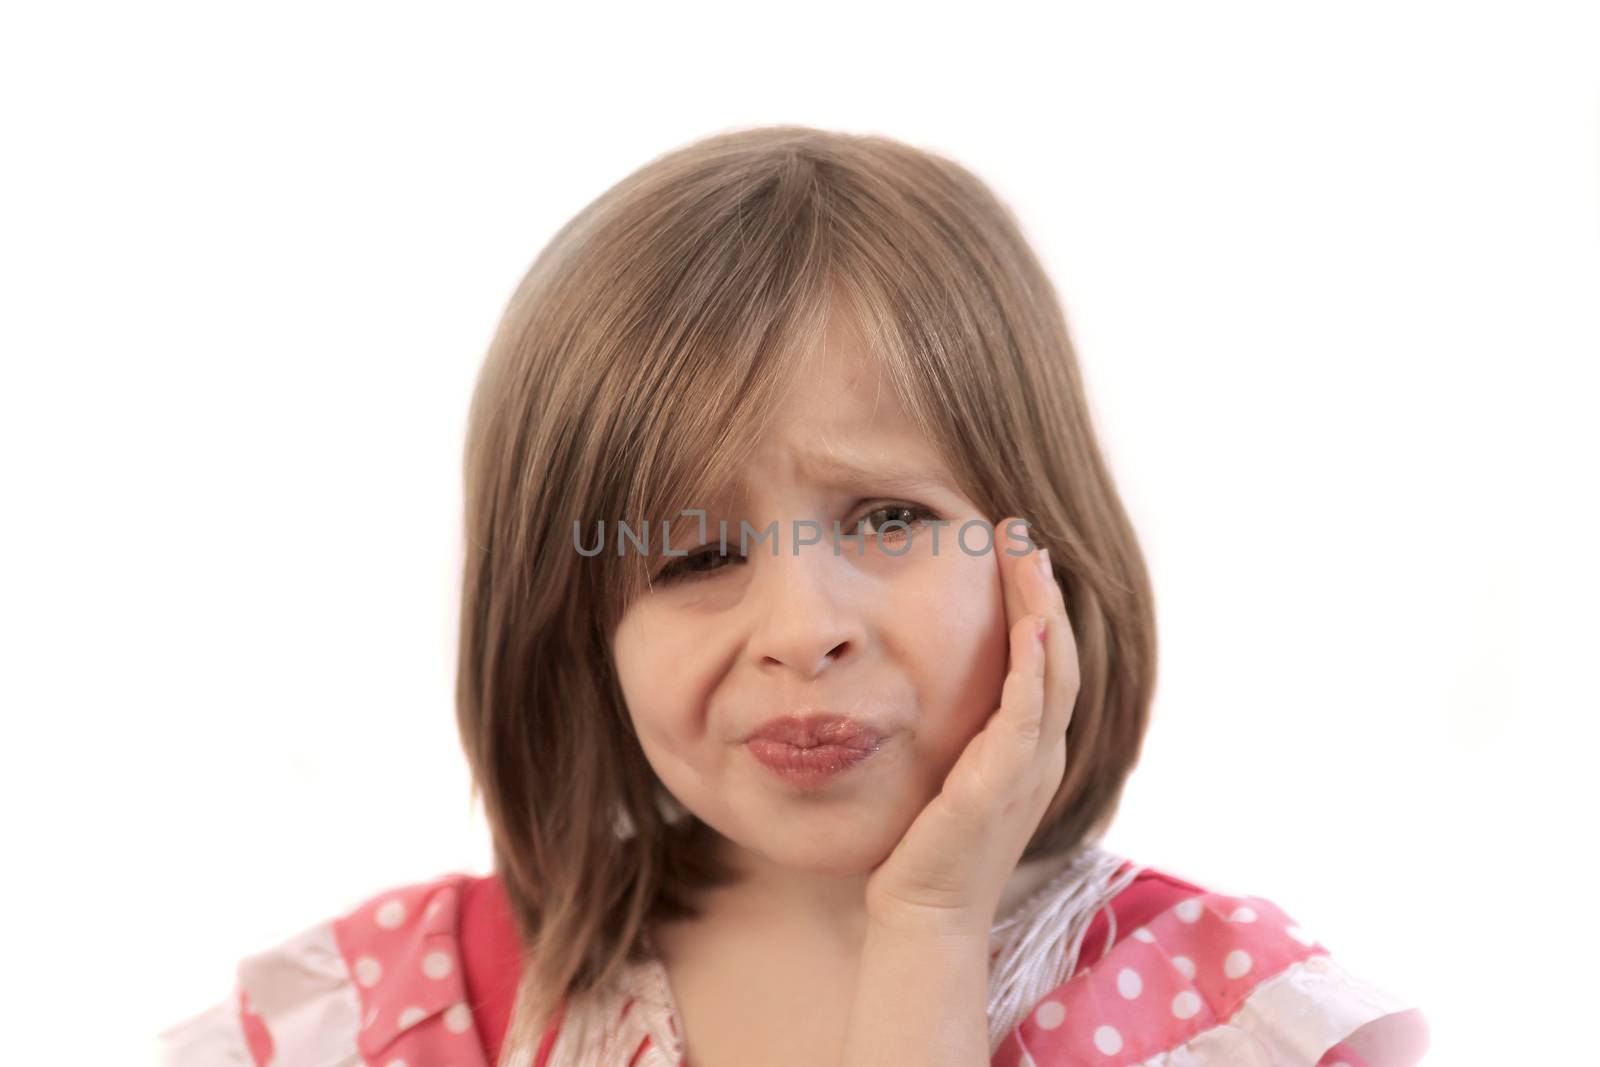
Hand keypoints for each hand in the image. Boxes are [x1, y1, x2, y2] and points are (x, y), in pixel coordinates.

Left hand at [863, 516, 1078, 934]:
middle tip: (1026, 532)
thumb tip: (929, 679)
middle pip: (1061, 654)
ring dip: (1044, 610)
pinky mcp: (999, 787)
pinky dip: (1033, 669)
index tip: (1018, 550)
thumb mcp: (948, 774)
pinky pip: (1026, 716)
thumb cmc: (926, 848)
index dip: (1039, 603)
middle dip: (1045, 590)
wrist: (923, 917)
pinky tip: (1030, 627)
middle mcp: (1040, 755)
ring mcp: (1027, 771)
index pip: (1047, 661)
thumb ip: (957, 730)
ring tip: (1029, 554)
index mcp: (1030, 749)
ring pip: (1054, 673)